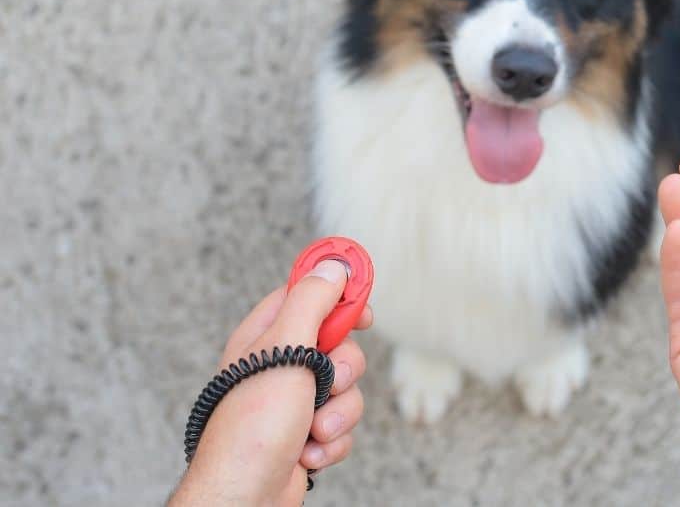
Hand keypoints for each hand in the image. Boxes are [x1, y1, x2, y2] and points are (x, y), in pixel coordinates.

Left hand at [170, 260, 372, 505]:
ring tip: (312, 430)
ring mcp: (296, 400)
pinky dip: (332, 441)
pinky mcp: (308, 433)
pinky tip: (307, 452)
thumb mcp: (285, 349)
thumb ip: (312, 301)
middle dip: (345, 370)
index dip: (340, 293)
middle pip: (340, 344)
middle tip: (328, 379)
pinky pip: (343, 424)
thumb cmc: (252, 425)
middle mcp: (281, 364)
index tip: (363, 304)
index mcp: (267, 335)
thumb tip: (333, 265)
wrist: (245, 494)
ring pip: (348, 389)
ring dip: (338, 413)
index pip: (308, 293)